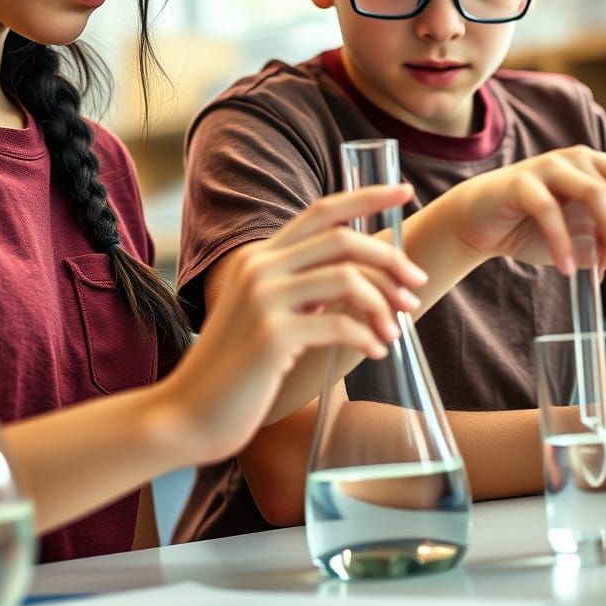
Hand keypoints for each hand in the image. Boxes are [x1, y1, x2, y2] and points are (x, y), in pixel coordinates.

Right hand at [163, 184, 426, 465]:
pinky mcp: (271, 335)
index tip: (406, 190)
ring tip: (396, 329)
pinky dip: (366, 336)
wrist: (188, 414)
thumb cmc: (236, 372)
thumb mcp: (266, 317)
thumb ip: (301, 293)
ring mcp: (263, 299)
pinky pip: (339, 325)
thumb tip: (358, 284)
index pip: (322, 211)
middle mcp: (259, 268)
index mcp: (260, 258)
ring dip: (383, 303)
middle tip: (418, 284)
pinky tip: (376, 352)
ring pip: (346, 278)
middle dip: (390, 258)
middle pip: (342, 239)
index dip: (367, 197)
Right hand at [448, 146, 605, 275]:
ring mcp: (551, 168)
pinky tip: (568, 269)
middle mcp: (584, 161)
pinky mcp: (521, 182)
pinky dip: (563, 241)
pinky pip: (549, 209)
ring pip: (597, 192)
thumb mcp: (588, 244)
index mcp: (605, 170)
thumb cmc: (534, 230)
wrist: (477, 224)